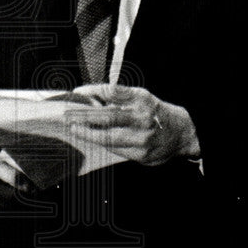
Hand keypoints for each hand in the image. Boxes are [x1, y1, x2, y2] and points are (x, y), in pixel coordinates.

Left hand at [67, 84, 200, 166]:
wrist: (180, 134)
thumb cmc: (154, 112)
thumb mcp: (139, 97)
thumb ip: (116, 95)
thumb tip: (88, 95)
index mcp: (142, 100)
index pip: (113, 93)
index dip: (93, 92)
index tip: (77, 93)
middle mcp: (144, 119)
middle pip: (109, 118)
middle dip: (84, 117)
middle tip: (67, 116)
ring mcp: (143, 139)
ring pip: (109, 138)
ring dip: (88, 134)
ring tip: (74, 128)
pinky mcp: (141, 155)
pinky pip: (115, 149)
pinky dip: (101, 143)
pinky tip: (90, 139)